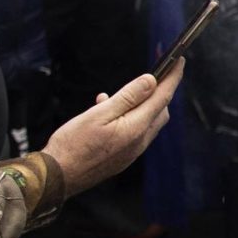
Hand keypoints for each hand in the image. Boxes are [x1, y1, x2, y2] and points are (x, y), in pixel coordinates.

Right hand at [43, 69, 180, 197]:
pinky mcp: (123, 157)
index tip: (179, 61)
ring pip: (147, 121)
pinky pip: (134, 131)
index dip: (173, 77)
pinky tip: (106, 109)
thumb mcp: (99, 115)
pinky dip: (128, 117)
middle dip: (160, 90)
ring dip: (141, 104)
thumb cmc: (73, 145)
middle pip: (159, 110)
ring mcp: (132, 151)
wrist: (57, 177)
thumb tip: (151, 81)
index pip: (163, 97)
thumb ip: (127, 97)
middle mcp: (140, 141)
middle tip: (154, 73)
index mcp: (136, 128)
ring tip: (121, 93)